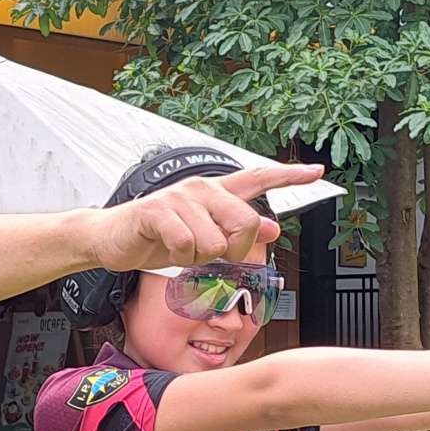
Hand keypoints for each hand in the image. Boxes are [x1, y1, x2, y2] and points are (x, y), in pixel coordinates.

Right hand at [85, 161, 325, 272]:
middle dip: (232, 250)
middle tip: (209, 254)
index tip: (316, 172)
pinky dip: (179, 258)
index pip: (258, 178)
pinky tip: (166, 249)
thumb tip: (273, 227)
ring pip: (214, 242)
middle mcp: (202, 188)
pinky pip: (186, 245)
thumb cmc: (159, 237)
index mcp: (216, 192)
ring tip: (179, 249)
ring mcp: (179, 198)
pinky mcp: (158, 211)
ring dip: (198, 259)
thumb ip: (238, 231)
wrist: (113, 239)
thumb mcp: (204, 237)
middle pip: (244, 222)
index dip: (289, 177)